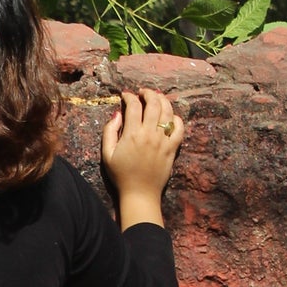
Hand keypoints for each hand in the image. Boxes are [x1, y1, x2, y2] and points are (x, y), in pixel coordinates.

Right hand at [101, 88, 184, 227]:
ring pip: (167, 112)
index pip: (133, 105)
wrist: (139, 193)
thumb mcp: (107, 154)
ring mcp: (163, 140)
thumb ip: (109, 131)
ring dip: (162, 100)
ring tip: (157, 98)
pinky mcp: (173, 148)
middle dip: (148, 93)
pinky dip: (176, 118)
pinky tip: (170, 116)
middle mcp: (149, 134)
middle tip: (143, 92)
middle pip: (153, 103)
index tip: (126, 95)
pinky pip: (179, 128)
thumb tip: (117, 114)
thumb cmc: (120, 175)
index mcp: (132, 134)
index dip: (129, 96)